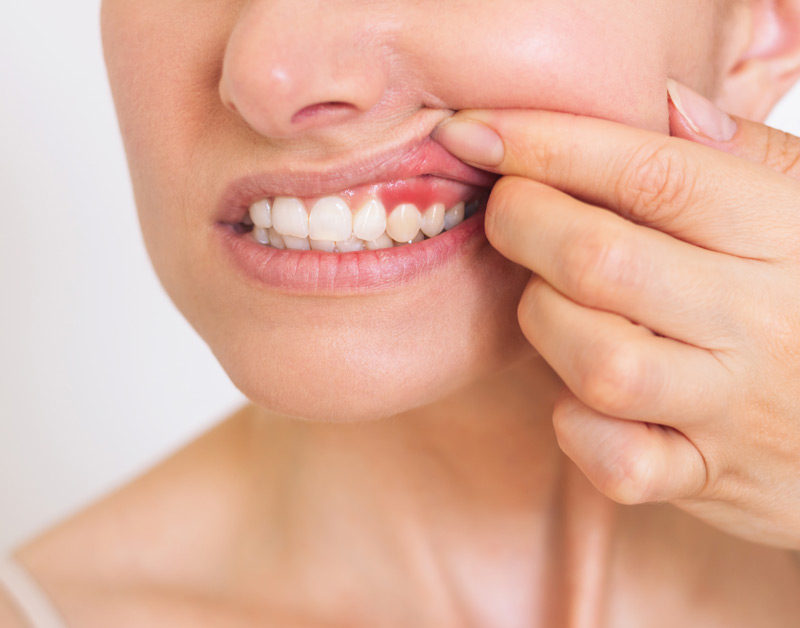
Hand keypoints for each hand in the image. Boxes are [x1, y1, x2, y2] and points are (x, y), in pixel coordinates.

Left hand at [433, 79, 799, 549]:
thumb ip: (744, 154)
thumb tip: (660, 101)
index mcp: (784, 235)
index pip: (652, 174)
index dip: (550, 144)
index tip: (479, 131)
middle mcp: (759, 321)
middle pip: (604, 262)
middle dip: (523, 223)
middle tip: (506, 208)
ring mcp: (732, 407)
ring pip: (601, 362)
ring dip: (546, 322)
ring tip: (550, 300)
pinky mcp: (707, 473)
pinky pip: (619, 462)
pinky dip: (576, 426)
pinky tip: (579, 395)